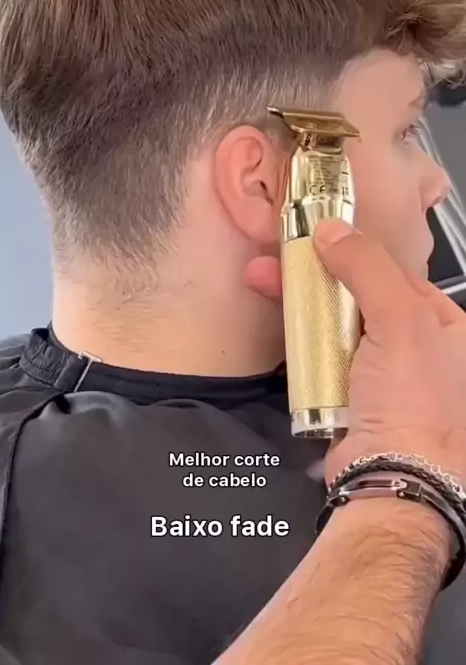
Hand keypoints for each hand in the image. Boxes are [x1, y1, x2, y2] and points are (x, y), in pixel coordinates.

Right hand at [246, 220, 465, 486]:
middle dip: (318, 276)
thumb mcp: (401, 320)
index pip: (395, 274)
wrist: (391, 480)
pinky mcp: (354, 398)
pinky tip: (279, 322)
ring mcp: (385, 376)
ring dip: (303, 304)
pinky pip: (324, 358)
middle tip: (282, 258)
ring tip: (264, 280)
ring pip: (338, 326)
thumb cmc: (414, 404)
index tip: (319, 238)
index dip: (355, 254)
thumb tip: (334, 230)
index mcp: (447, 327)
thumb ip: (368, 268)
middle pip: (361, 297)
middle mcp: (421, 351)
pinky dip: (302, 341)